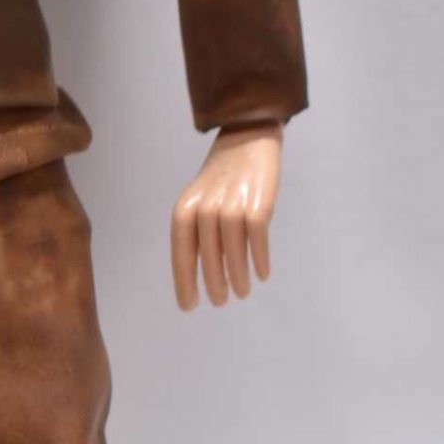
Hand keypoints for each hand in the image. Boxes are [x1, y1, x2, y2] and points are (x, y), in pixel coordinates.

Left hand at [170, 122, 283, 310]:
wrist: (247, 137)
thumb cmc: (221, 178)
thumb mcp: (199, 202)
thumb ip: (197, 233)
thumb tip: (201, 275)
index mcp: (185, 209)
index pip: (182, 253)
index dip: (184, 281)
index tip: (189, 306)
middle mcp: (206, 208)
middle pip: (208, 257)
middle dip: (213, 284)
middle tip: (220, 301)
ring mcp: (232, 205)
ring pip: (233, 252)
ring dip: (238, 276)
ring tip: (241, 292)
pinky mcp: (259, 202)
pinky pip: (258, 239)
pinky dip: (260, 259)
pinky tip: (262, 274)